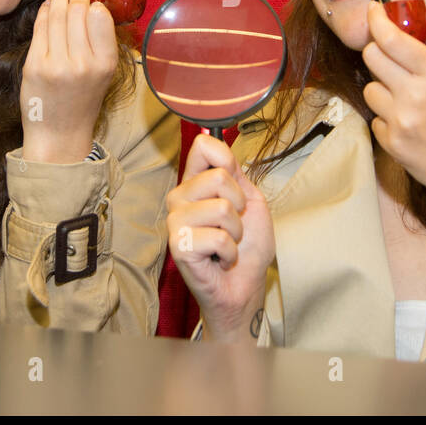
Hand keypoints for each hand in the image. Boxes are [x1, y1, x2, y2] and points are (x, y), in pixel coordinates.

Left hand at [20, 0, 117, 163]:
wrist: (59, 133)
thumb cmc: (83, 98)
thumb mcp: (103, 71)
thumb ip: (101, 37)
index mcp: (105, 64)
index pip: (100, 17)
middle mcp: (82, 64)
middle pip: (78, 13)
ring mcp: (56, 65)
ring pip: (58, 17)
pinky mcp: (34, 66)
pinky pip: (40, 29)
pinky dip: (45, 12)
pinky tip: (49, 6)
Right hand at [166, 133, 273, 341]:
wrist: (245, 286)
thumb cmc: (248, 246)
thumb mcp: (250, 200)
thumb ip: (233, 173)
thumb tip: (210, 138)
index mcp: (195, 184)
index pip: (203, 147)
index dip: (226, 159)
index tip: (235, 182)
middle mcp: (179, 199)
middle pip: (218, 176)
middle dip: (239, 205)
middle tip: (234, 226)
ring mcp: (175, 222)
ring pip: (221, 208)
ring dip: (236, 232)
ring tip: (228, 244)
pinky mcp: (179, 247)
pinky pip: (219, 237)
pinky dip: (230, 252)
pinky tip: (221, 260)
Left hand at [361, 3, 425, 221]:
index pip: (392, 39)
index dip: (377, 20)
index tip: (373, 10)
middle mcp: (415, 95)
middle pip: (372, 57)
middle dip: (379, 51)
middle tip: (393, 57)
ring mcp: (400, 120)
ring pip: (370, 88)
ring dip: (383, 88)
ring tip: (407, 98)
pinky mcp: (391, 143)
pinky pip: (375, 118)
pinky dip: (387, 117)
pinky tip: (409, 123)